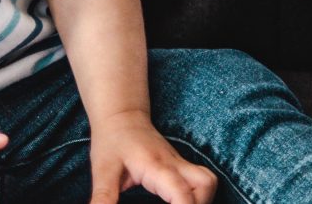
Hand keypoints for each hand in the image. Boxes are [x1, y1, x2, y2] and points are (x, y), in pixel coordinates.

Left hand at [87, 112, 214, 203]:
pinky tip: (180, 202)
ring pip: (208, 181)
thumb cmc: (112, 142)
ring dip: (202, 199)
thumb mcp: (103, 172)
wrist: (122, 116)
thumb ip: (103, 198)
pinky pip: (199, 180)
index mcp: (158, 168)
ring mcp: (180, 164)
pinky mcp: (179, 165)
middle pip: (206, 185)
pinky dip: (197, 195)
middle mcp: (175, 165)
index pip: (182, 194)